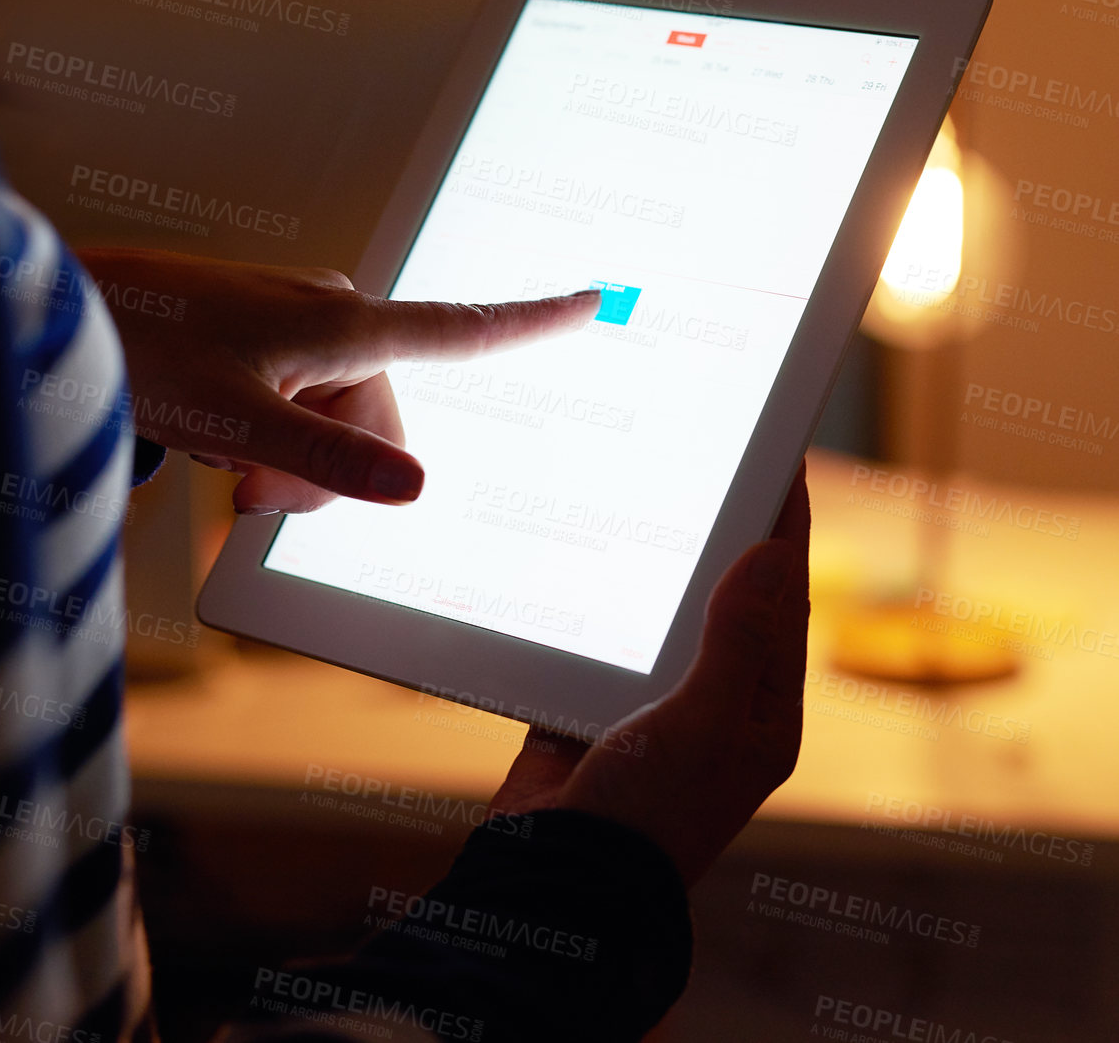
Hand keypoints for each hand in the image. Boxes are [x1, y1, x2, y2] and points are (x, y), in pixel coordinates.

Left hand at [74, 248, 600, 513]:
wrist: (70, 316)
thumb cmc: (146, 349)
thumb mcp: (236, 420)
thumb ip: (325, 458)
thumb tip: (416, 488)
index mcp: (342, 325)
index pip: (459, 329)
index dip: (532, 321)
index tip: (595, 299)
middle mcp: (332, 318)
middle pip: (383, 424)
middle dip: (327, 471)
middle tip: (249, 484)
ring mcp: (299, 327)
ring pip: (340, 424)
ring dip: (290, 459)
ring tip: (223, 451)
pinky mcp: (269, 338)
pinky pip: (303, 405)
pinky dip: (272, 436)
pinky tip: (221, 433)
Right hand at [487, 463, 810, 885]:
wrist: (557, 883)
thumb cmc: (648, 817)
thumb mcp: (707, 727)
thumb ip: (738, 641)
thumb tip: (771, 553)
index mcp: (761, 712)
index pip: (785, 601)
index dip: (787, 530)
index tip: (785, 463)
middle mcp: (713, 705)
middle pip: (726, 598)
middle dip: (724, 535)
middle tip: (714, 462)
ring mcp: (651, 705)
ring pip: (661, 613)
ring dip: (656, 563)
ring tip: (651, 494)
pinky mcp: (592, 706)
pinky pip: (601, 638)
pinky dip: (594, 601)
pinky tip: (582, 557)